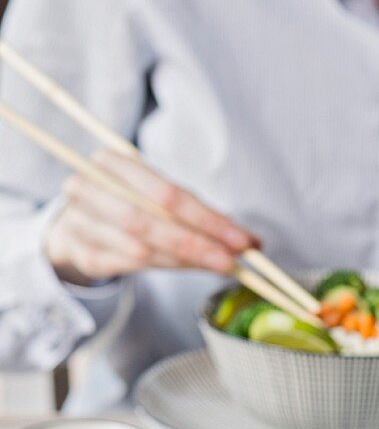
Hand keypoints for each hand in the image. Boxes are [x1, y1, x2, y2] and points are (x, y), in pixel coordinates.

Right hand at [45, 149, 256, 284]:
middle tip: (232, 263)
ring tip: (216, 265)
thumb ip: (197, 213)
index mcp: (111, 162)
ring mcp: (81, 222)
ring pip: (141, 248)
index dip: (209, 220)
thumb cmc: (129, 201)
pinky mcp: (84, 254)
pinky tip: (187, 267)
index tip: (244, 242)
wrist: (79, 221)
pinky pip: (130, 266)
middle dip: (198, 245)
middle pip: (152, 222)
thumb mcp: (159, 195)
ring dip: (184, 259)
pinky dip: (163, 267)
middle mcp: (89, 188)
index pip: (168, 194)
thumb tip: (249, 242)